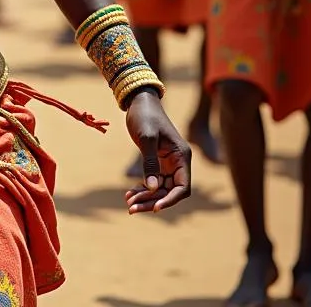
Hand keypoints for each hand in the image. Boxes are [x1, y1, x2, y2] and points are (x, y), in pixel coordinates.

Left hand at [123, 90, 190, 213]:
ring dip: (146, 198)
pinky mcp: (158, 162)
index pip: (182, 187)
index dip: (170, 200)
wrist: (138, 101)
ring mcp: (168, 163)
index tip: (154, 208)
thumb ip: (150, 162)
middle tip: (132, 208)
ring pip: (160, 189)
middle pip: (170, 192)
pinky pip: (153, 181)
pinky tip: (129, 194)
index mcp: (182, 156)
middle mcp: (178, 162)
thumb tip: (152, 188)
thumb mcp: (146, 138)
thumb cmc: (145, 115)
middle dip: (152, 201)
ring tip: (128, 202)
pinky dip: (142, 189)